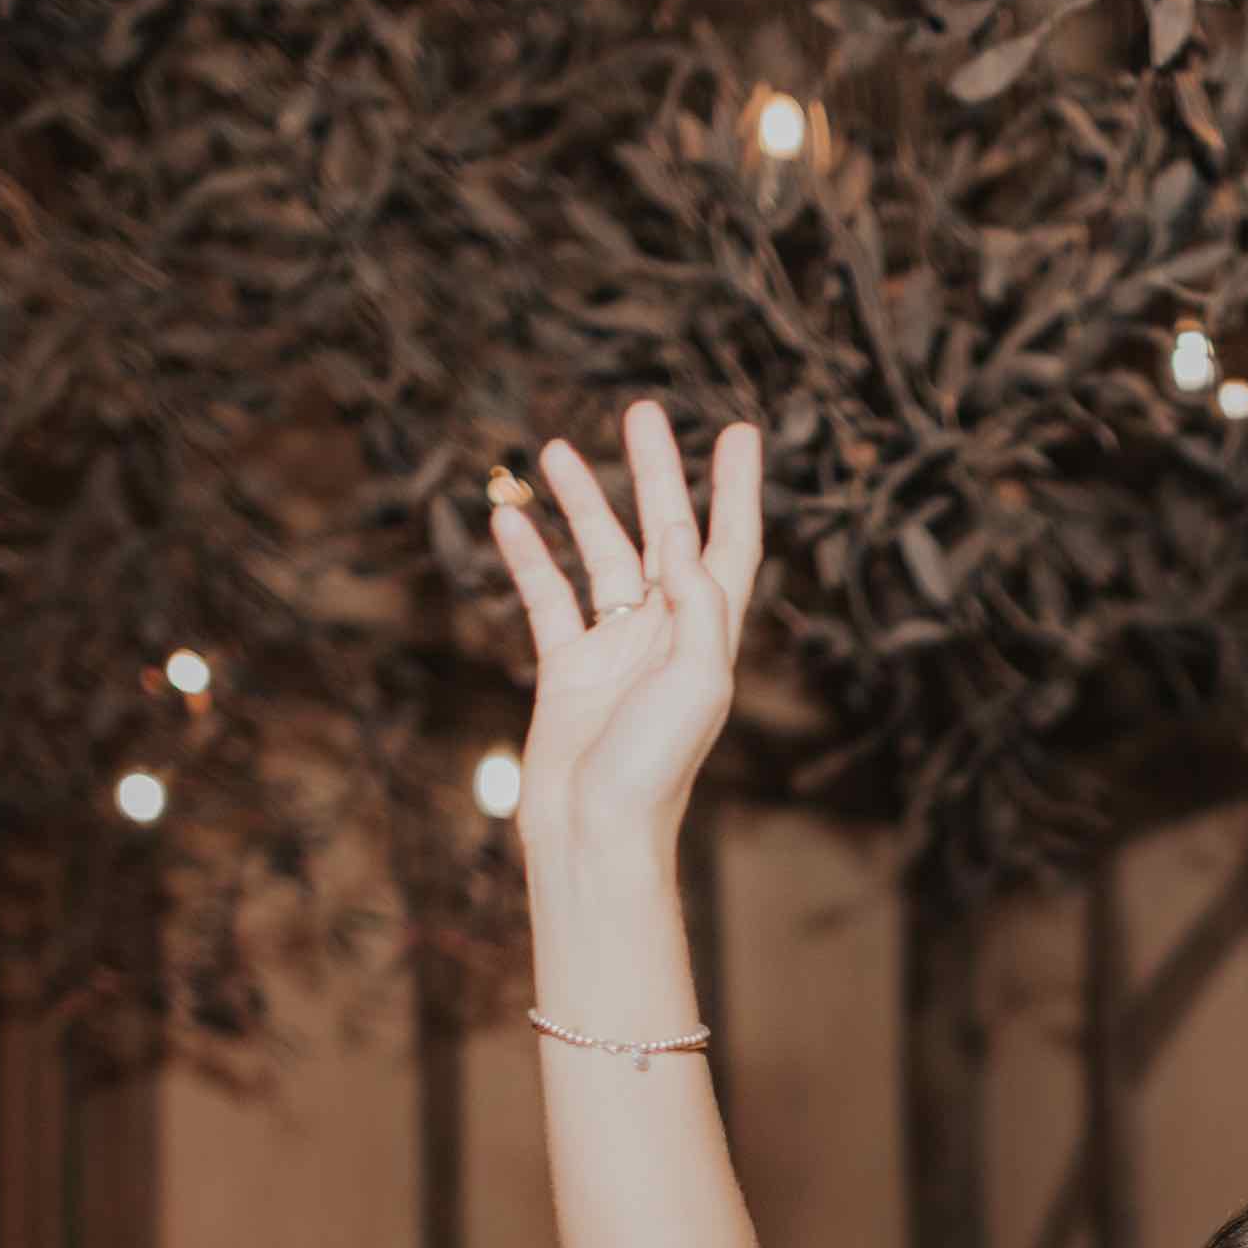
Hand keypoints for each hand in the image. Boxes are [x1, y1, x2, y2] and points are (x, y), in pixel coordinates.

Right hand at [490, 403, 765, 881]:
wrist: (595, 834)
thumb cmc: (656, 769)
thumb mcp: (695, 679)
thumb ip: (695, 605)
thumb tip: (684, 541)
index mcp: (709, 634)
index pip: (730, 543)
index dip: (736, 488)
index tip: (737, 430)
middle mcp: (666, 633)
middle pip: (663, 533)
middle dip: (654, 473)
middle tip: (639, 413)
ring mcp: (614, 648)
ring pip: (600, 557)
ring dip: (581, 505)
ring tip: (555, 451)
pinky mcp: (566, 669)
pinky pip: (547, 599)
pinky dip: (530, 558)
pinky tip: (509, 518)